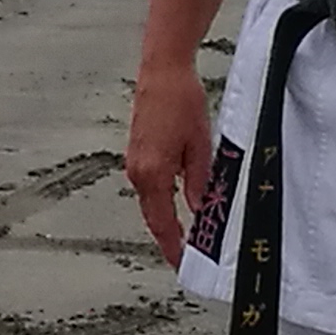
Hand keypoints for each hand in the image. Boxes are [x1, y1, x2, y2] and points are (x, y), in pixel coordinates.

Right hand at [125, 60, 219, 261]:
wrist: (163, 71)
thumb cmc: (180, 100)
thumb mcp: (200, 146)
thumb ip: (199, 182)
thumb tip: (199, 209)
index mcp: (153, 174)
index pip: (163, 223)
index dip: (174, 247)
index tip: (183, 263)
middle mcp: (138, 171)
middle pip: (153, 216)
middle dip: (169, 237)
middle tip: (186, 255)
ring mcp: (135, 162)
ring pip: (150, 202)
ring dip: (165, 218)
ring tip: (186, 234)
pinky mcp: (137, 152)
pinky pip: (149, 186)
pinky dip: (161, 200)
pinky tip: (176, 203)